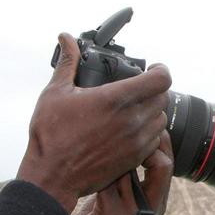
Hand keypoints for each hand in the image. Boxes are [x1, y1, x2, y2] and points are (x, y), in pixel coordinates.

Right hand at [17, 33, 170, 212]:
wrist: (52, 176)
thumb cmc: (51, 135)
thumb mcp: (55, 92)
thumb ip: (68, 62)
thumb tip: (66, 38)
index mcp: (116, 99)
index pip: (161, 78)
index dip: (160, 69)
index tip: (152, 68)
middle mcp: (132, 120)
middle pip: (163, 97)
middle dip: (154, 89)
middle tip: (139, 88)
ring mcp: (136, 141)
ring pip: (161, 119)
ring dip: (153, 111)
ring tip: (134, 109)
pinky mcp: (134, 159)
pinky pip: (155, 140)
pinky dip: (148, 132)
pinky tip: (130, 130)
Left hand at [60, 131, 172, 214]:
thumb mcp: (116, 200)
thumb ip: (124, 177)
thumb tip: (122, 141)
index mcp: (156, 203)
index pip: (167, 163)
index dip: (158, 140)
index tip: (140, 122)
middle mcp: (151, 208)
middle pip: (163, 164)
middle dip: (146, 141)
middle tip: (123, 127)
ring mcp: (134, 213)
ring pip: (133, 168)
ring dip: (115, 152)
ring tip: (99, 142)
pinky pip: (110, 181)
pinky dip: (99, 168)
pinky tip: (85, 162)